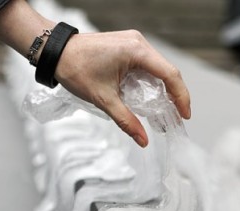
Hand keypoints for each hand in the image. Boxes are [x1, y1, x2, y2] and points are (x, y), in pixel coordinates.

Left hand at [55, 30, 190, 146]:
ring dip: (159, 89)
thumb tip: (143, 140)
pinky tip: (146, 98)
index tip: (184, 115)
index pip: (170, 74)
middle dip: (171, 96)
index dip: (181, 96)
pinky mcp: (125, 45)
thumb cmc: (75, 69)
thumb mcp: (103, 99)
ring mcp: (132, 42)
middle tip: (173, 118)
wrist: (56, 53)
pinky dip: (147, 81)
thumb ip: (126, 120)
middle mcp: (138, 42)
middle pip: (165, 71)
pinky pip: (144, 65)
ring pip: (155, 68)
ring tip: (161, 112)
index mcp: (137, 51)